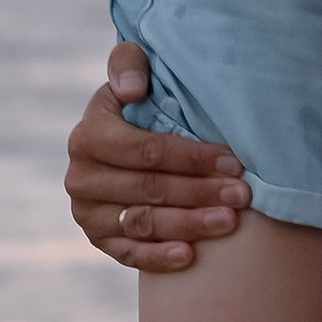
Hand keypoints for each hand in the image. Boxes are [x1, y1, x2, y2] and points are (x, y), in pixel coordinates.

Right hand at [65, 45, 252, 270]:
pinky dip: (159, 258)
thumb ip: (128, 63)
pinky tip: (191, 256)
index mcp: (88, 136)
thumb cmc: (139, 103)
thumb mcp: (129, 73)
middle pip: (150, 189)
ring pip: (144, 224)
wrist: (121, 144)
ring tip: (228, 221)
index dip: (193, 158)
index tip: (234, 162)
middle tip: (241, 195)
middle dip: (200, 192)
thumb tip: (133, 89)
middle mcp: (80, 178)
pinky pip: (130, 254)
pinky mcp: (98, 240)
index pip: (147, 151)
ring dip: (189, 225)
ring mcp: (87, 213)